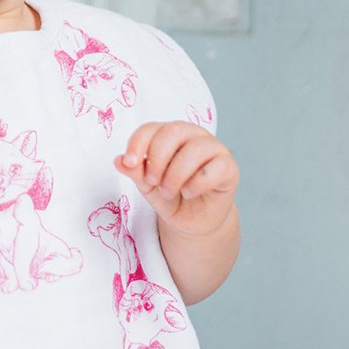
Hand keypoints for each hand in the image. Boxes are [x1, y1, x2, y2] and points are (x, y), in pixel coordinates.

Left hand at [113, 121, 238, 237]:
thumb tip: (119, 160)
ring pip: (195, 149)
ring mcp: (213, 148)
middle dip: (157, 159)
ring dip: (175, 175)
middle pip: (172, 132)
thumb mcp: (146, 186)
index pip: (151, 128)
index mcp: (168, 134)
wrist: (192, 220)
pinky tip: (189, 193)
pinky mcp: (229, 167)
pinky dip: (198, 183)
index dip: (137, 143)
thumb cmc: (169, 195)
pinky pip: (216, 168)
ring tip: (168, 192)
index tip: (129, 163)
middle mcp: (191, 135)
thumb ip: (135, 172)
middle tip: (152, 181)